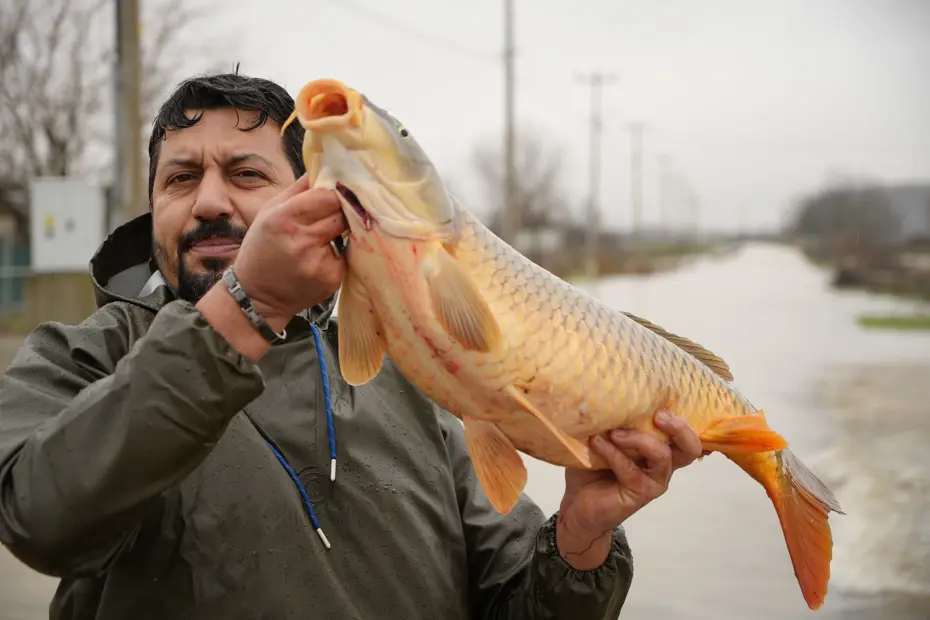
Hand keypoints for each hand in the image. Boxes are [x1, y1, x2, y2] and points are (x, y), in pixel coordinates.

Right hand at [233, 174, 347, 325]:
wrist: (257, 296)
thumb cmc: (262, 249)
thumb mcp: (268, 212)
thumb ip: (298, 190)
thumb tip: (325, 166)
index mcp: (285, 218)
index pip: (328, 195)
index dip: (336, 192)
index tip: (339, 192)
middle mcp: (302, 239)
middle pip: (342, 213)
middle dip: (343, 210)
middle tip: (337, 212)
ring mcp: (318, 261)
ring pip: (347, 233)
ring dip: (341, 231)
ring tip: (323, 236)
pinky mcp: (330, 278)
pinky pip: (346, 255)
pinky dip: (339, 253)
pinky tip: (320, 258)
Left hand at [555, 411, 702, 570]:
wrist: (578, 504)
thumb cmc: (593, 466)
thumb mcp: (605, 438)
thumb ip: (614, 421)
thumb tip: (609, 394)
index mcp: (659, 447)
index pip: (685, 432)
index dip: (686, 417)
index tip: (665, 401)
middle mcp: (663, 464)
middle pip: (690, 447)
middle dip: (679, 428)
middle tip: (658, 416)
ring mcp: (654, 481)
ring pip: (663, 456)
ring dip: (639, 439)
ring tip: (615, 433)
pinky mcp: (639, 494)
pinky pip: (631, 471)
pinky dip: (613, 454)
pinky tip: (597, 443)